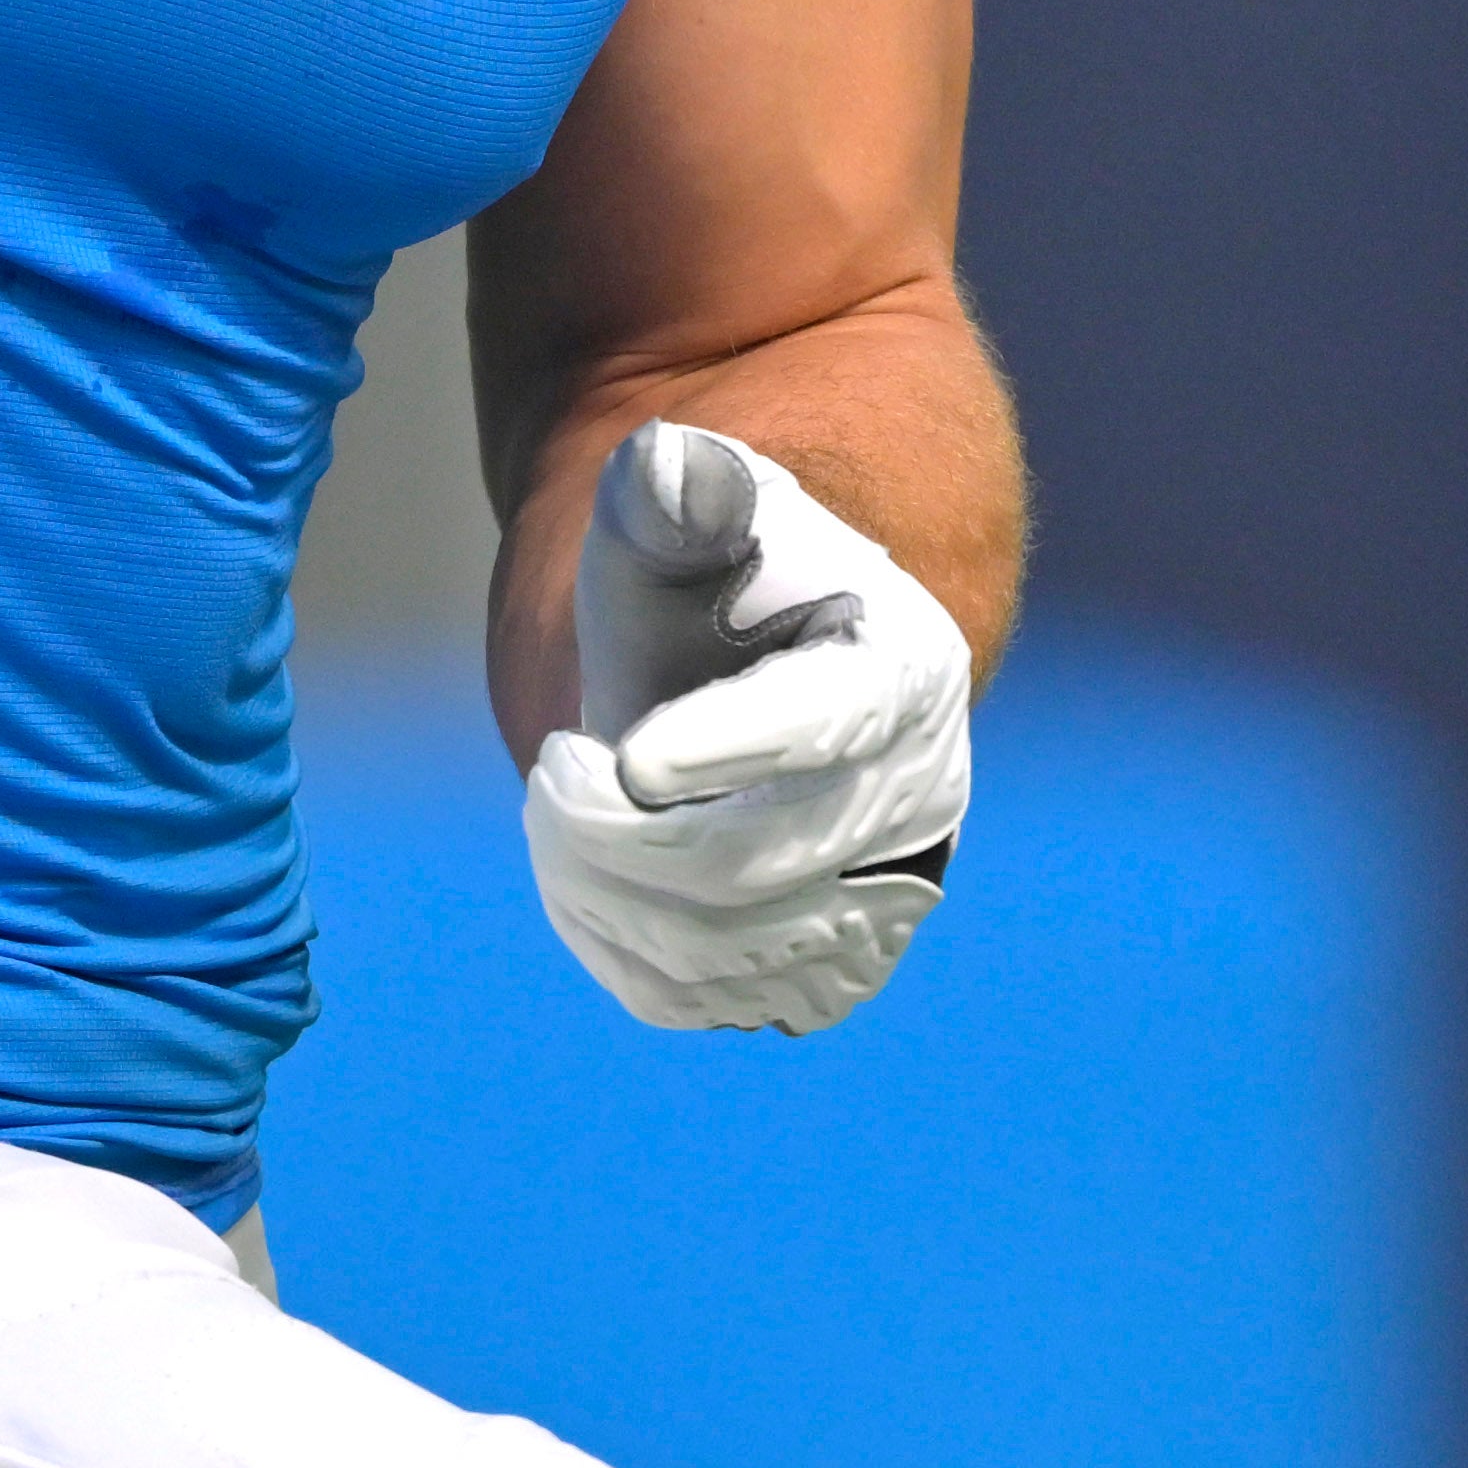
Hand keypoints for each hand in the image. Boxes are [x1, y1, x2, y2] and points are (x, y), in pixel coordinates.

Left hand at [519, 421, 972, 1037]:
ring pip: (720, 951)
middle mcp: (918, 794)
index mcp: (903, 667)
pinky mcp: (820, 964)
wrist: (739, 647)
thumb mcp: (687, 504)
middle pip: (753, 864)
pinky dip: (618, 949)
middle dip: (616, 832)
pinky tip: (583, 875)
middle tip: (549, 770)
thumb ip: (678, 492)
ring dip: (603, 892)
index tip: (627, 755)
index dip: (726, 750)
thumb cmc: (704, 564)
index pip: (825, 728)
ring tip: (558, 813)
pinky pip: (707, 999)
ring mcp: (878, 894)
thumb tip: (673, 468)